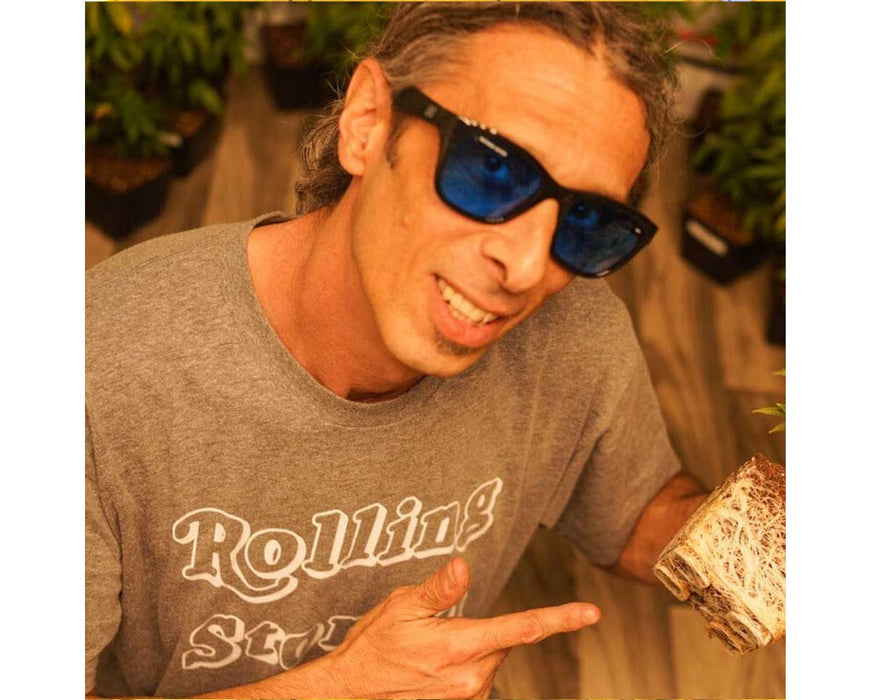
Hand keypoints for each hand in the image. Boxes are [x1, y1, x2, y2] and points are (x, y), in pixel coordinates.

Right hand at [329, 556, 599, 698]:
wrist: (350, 694)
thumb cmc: (374, 646)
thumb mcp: (401, 607)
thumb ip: (439, 590)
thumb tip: (464, 567)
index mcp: (460, 645)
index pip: (523, 628)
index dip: (561, 618)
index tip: (592, 612)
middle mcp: (471, 678)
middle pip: (502, 643)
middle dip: (484, 631)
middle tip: (439, 632)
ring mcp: (466, 699)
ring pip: (490, 664)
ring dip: (473, 654)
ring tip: (428, 656)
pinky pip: (477, 684)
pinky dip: (465, 672)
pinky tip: (433, 673)